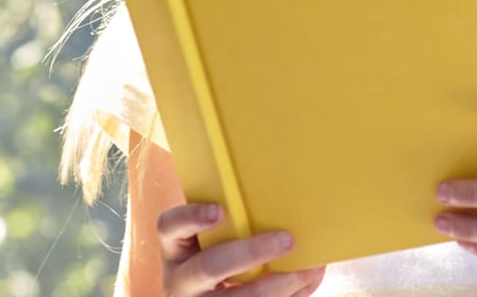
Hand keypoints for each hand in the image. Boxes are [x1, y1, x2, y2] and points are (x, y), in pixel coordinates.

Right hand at [158, 202, 325, 295]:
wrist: (210, 293)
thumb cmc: (220, 250)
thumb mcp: (212, 236)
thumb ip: (234, 217)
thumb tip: (287, 190)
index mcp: (176, 247)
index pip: (169, 226)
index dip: (191, 217)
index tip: (219, 210)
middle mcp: (181, 280)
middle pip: (208, 267)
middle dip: (251, 253)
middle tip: (287, 240)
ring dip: (276, 285)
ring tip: (307, 270)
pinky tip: (307, 280)